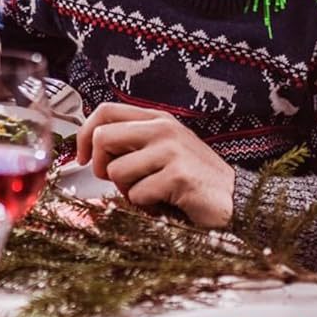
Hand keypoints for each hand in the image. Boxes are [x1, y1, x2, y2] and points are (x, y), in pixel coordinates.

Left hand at [77, 103, 235, 228]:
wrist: (235, 198)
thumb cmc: (194, 178)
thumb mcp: (163, 150)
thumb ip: (133, 143)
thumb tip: (92, 148)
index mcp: (157, 119)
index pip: (105, 110)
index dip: (84, 134)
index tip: (81, 157)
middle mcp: (163, 128)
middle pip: (103, 137)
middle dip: (100, 166)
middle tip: (117, 181)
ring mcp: (171, 150)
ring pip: (117, 171)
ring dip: (127, 191)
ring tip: (151, 193)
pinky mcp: (177, 175)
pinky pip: (137, 194)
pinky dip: (145, 206)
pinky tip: (165, 203)